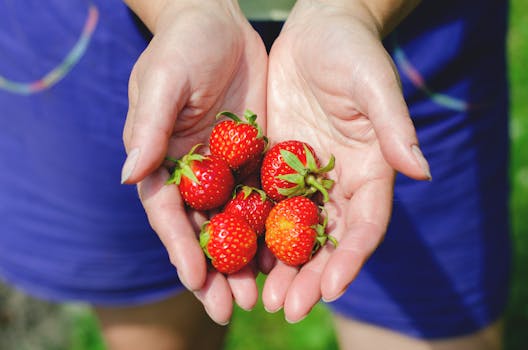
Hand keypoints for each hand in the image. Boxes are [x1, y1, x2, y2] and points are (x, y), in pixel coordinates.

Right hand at [121, 0, 267, 323]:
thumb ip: (149, 128)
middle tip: (231, 308)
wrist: (219, 23)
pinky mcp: (255, 159)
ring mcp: (226, 169)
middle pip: (203, 230)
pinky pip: (263, 200)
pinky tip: (286, 254)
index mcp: (163, 160)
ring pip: (235, 224)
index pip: (169, 212)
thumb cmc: (183, 47)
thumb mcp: (164, 81)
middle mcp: (193, 173)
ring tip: (261, 295)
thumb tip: (129, 176)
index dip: (181, 245)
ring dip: (245, 261)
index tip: (196, 278)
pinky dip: (271, 229)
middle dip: (215, 271)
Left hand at [261, 0, 429, 321]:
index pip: (364, 223)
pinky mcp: (274, 162)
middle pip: (326, 239)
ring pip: (293, 231)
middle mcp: (338, 181)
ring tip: (260, 297)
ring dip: (278, 265)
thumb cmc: (351, 50)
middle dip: (309, 275)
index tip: (330, 288)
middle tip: (287, 308)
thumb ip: (395, 127)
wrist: (317, 29)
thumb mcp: (374, 85)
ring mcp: (304, 175)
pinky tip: (235, 254)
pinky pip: (263, 203)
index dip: (350, 257)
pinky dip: (252, 232)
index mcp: (369, 170)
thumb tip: (421, 171)